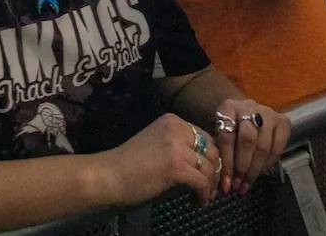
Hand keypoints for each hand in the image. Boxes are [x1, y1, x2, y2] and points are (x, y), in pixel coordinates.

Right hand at [97, 114, 220, 207]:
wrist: (109, 175)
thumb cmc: (129, 165)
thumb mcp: (159, 147)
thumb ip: (181, 149)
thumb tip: (205, 166)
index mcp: (172, 121)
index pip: (205, 137)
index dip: (211, 158)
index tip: (208, 175)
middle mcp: (177, 129)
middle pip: (212, 150)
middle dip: (215, 172)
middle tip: (210, 189)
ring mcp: (177, 146)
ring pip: (210, 167)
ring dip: (210, 186)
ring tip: (202, 198)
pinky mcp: (176, 166)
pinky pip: (202, 182)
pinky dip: (204, 195)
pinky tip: (197, 203)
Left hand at [211, 101, 288, 196]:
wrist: (244, 110)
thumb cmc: (229, 126)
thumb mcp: (219, 133)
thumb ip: (220, 152)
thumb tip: (223, 183)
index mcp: (228, 108)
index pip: (227, 137)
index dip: (227, 163)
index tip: (226, 184)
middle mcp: (249, 107)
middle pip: (248, 140)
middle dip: (243, 167)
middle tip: (238, 185)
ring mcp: (268, 113)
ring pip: (263, 146)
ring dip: (255, 169)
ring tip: (247, 184)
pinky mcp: (283, 121)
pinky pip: (278, 148)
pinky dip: (269, 163)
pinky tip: (260, 172)